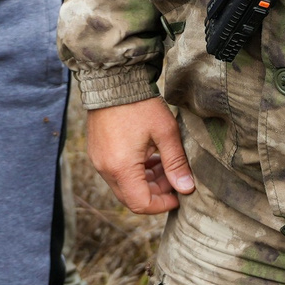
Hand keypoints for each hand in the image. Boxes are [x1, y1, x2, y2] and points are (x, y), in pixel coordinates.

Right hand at [87, 97, 195, 213]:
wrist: (113, 80)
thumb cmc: (140, 104)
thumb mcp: (165, 133)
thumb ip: (176, 163)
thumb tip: (187, 188)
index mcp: (121, 167)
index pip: (141, 204)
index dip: (162, 204)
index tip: (179, 195)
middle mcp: (105, 168)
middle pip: (131, 197)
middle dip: (156, 192)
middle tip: (174, 178)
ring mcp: (99, 161)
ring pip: (124, 185)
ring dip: (146, 181)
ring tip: (165, 164)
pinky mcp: (98, 152)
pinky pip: (116, 173)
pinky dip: (134, 172)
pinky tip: (150, 156)